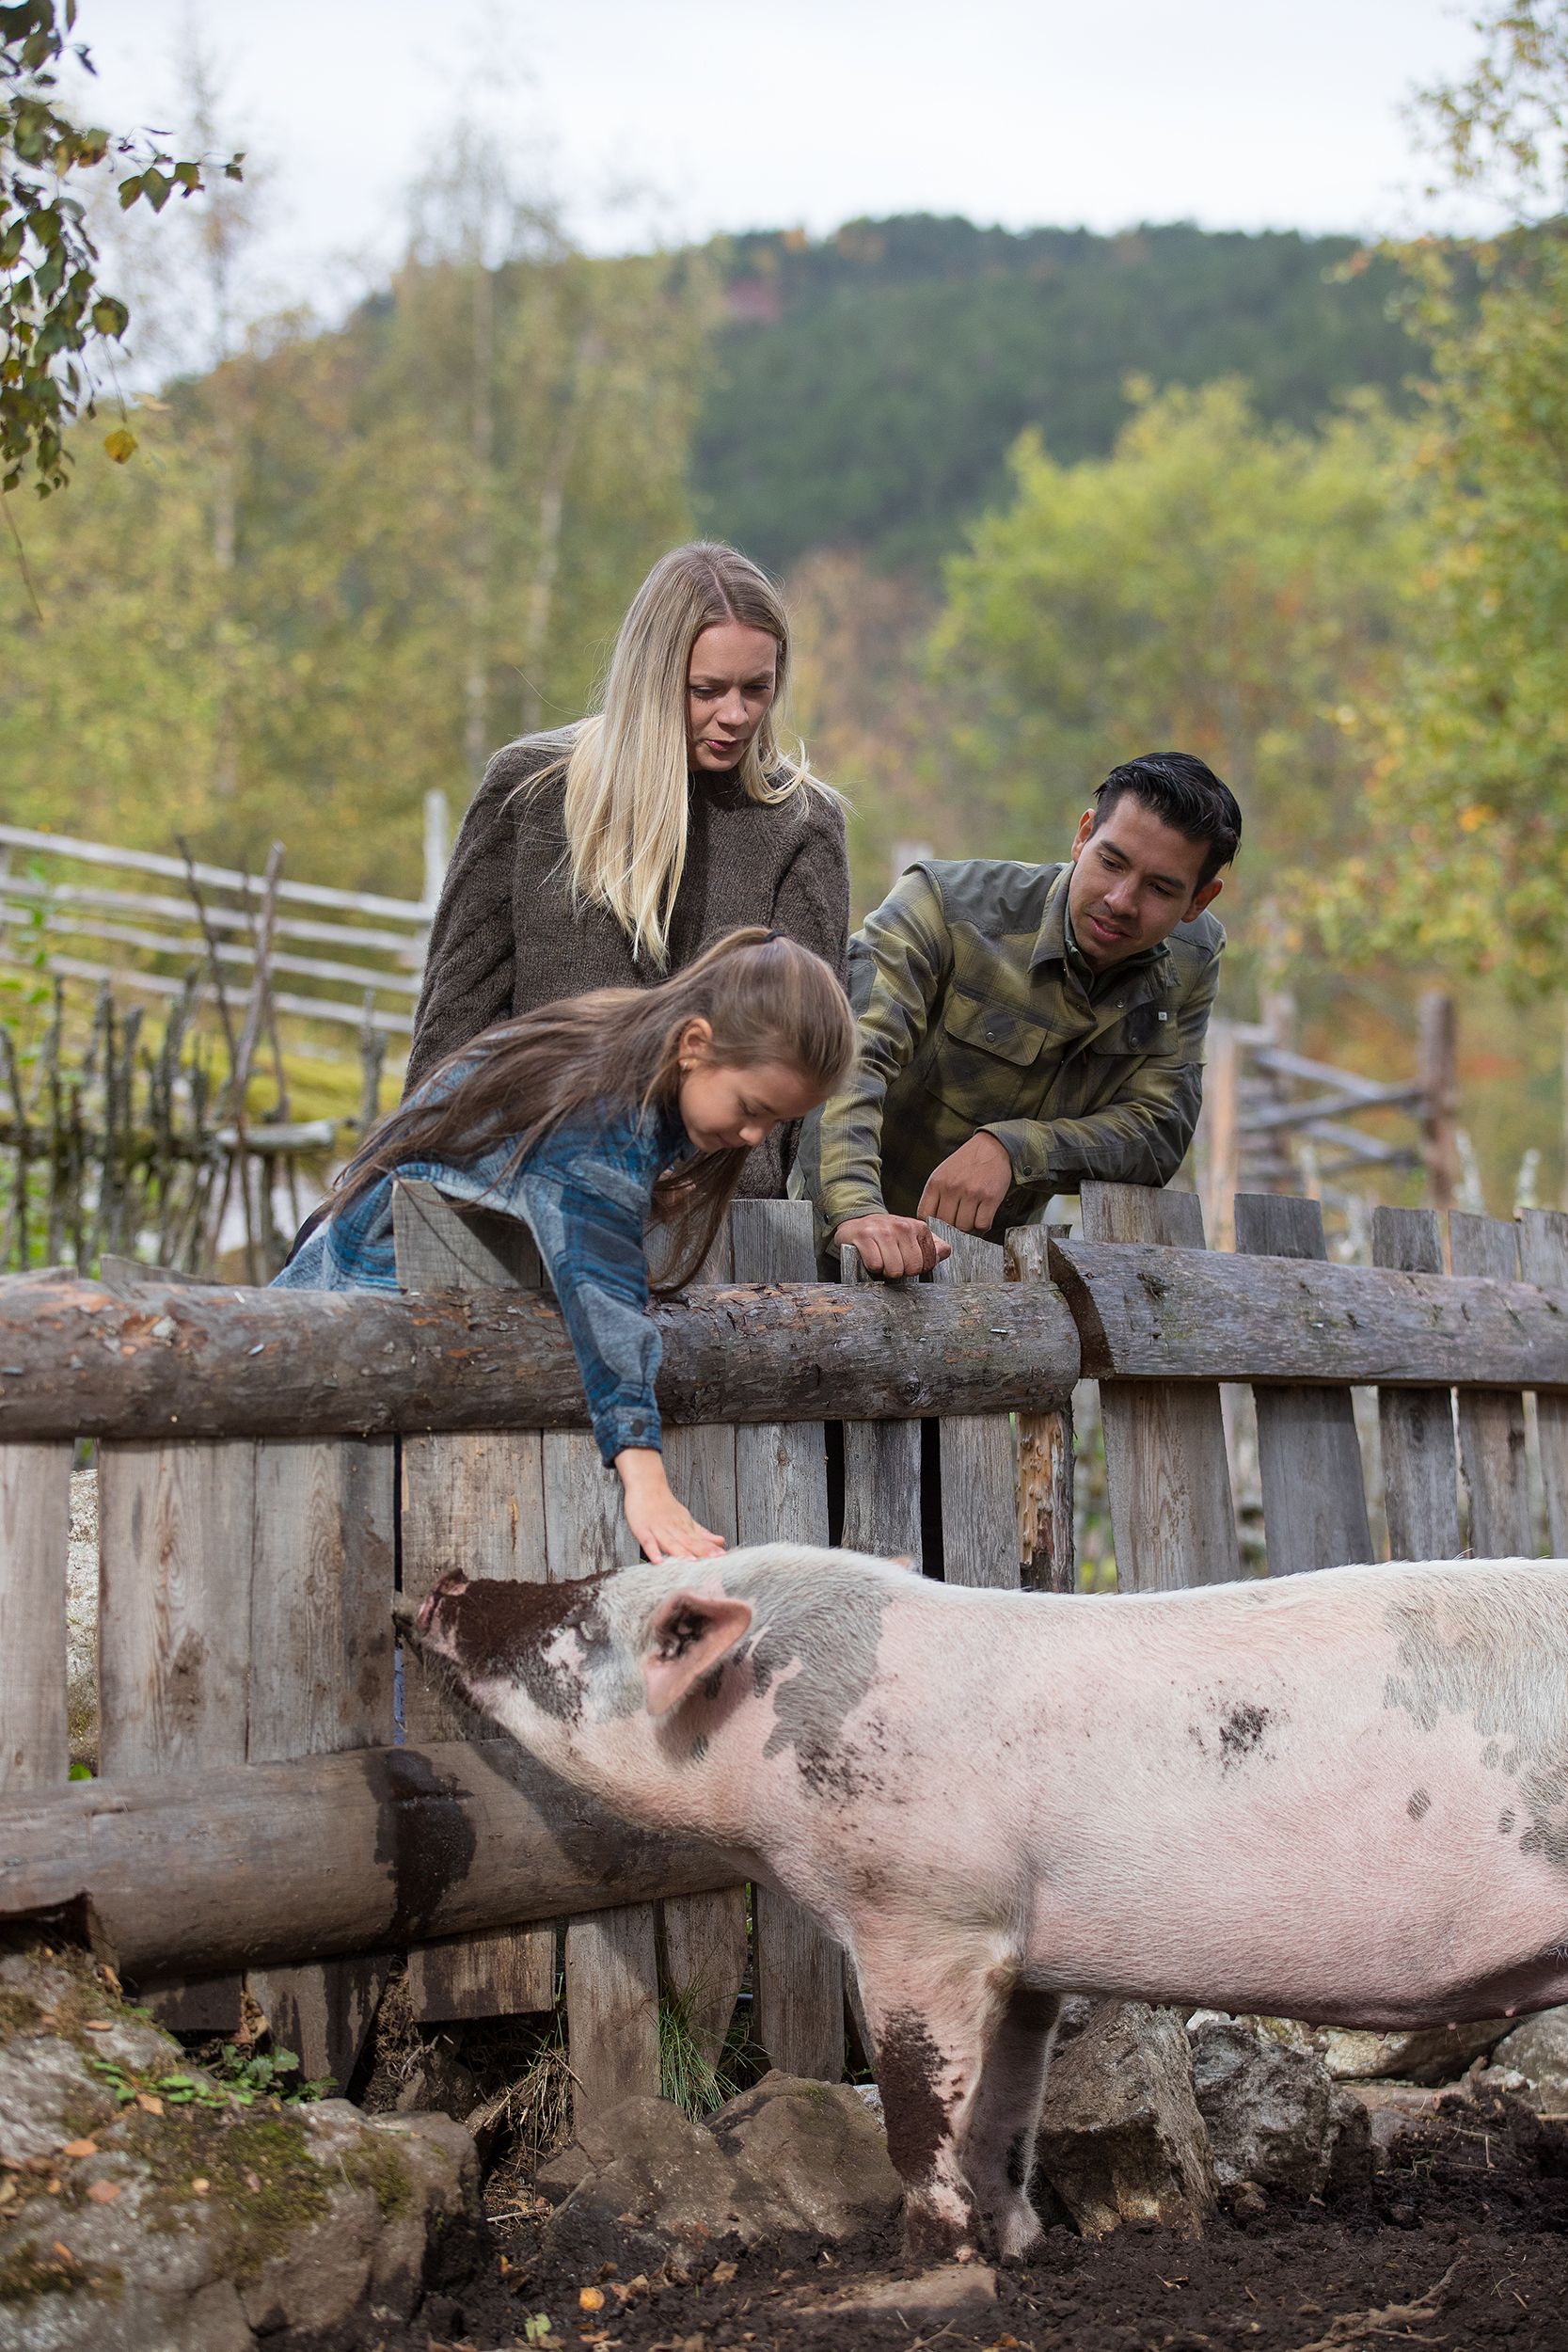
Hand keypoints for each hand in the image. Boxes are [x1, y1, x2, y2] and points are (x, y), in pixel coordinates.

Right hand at [614, 1447, 725, 1563]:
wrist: (646, 1484)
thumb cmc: (664, 1506)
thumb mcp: (686, 1520)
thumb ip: (701, 1534)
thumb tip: (721, 1542)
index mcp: (684, 1527)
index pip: (699, 1540)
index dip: (710, 1549)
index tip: (723, 1557)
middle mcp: (673, 1528)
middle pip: (688, 1542)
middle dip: (701, 1552)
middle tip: (714, 1560)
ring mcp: (657, 1529)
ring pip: (670, 1542)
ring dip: (681, 1553)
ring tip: (691, 1562)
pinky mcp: (642, 1529)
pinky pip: (648, 1541)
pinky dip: (653, 1551)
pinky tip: (658, 1560)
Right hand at [834, 1212, 950, 1278]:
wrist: (857, 1222)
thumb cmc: (887, 1234)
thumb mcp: (913, 1236)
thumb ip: (933, 1245)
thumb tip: (944, 1253)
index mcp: (919, 1228)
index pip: (928, 1263)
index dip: (917, 1269)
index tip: (908, 1261)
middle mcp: (902, 1227)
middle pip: (911, 1268)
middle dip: (902, 1271)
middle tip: (894, 1262)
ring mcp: (883, 1230)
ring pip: (894, 1269)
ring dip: (886, 1270)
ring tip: (883, 1260)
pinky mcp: (865, 1236)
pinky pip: (875, 1265)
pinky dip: (872, 1267)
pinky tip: (871, 1257)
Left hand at [916, 1131, 1013, 1234]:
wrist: (992, 1147)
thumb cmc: (967, 1162)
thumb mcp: (942, 1174)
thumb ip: (935, 1196)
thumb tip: (933, 1223)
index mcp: (936, 1182)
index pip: (925, 1215)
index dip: (932, 1224)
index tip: (940, 1225)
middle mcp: (951, 1188)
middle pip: (945, 1225)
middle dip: (952, 1227)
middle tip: (959, 1221)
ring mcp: (971, 1193)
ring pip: (964, 1227)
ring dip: (968, 1227)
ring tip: (972, 1216)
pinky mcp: (990, 1198)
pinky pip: (982, 1224)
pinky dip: (982, 1226)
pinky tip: (982, 1216)